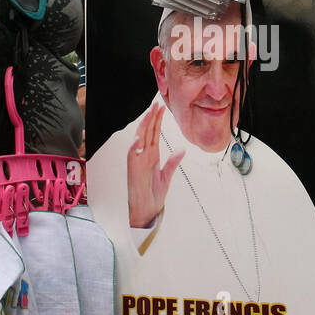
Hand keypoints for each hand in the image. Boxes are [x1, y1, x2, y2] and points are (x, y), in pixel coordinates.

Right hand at [126, 102, 183, 229]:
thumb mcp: (167, 176)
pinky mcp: (133, 170)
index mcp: (152, 156)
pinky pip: (132, 156)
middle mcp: (144, 156)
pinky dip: (135, 147)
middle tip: (156, 104)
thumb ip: (172, 162)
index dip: (157, 121)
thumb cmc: (153, 195)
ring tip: (148, 114)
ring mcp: (138, 162)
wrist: (147, 210)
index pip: (154, 134)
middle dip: (151, 118)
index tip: (161, 108)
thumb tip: (182, 149)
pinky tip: (139, 138)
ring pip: (140, 139)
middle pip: (147, 133)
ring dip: (143, 127)